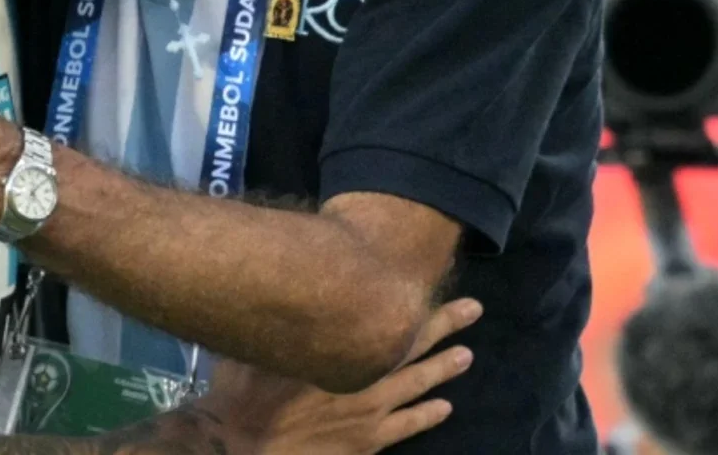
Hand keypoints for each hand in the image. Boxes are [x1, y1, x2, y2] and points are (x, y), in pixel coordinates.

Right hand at [207, 298, 480, 452]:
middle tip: (474, 309)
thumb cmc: (246, 388)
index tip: (444, 286)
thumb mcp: (264, 337)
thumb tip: (291, 279)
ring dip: (444, 370)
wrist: (242, 444)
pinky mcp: (365, 443)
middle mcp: (366, 376)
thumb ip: (288, 316)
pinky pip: (407, 427)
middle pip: (415, 346)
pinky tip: (445, 409)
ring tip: (467, 356)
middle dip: (446, 326)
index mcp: (344, 347)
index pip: (394, 319)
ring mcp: (371, 413)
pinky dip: (427, 415)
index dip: (423, 303)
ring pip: (418, 385)